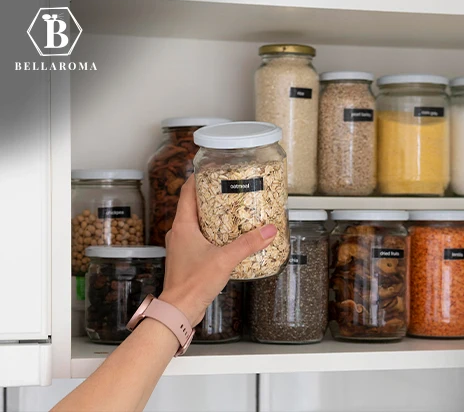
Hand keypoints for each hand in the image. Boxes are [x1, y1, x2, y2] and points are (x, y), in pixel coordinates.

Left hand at [159, 175, 276, 325]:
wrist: (179, 310)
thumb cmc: (192, 284)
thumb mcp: (225, 259)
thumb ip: (248, 243)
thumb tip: (268, 230)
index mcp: (182, 225)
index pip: (187, 192)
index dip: (199, 178)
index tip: (212, 170)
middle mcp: (179, 233)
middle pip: (193, 206)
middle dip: (212, 197)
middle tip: (230, 191)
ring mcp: (182, 246)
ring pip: (197, 223)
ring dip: (213, 217)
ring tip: (233, 213)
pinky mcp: (188, 259)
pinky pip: (200, 239)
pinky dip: (213, 234)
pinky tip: (229, 239)